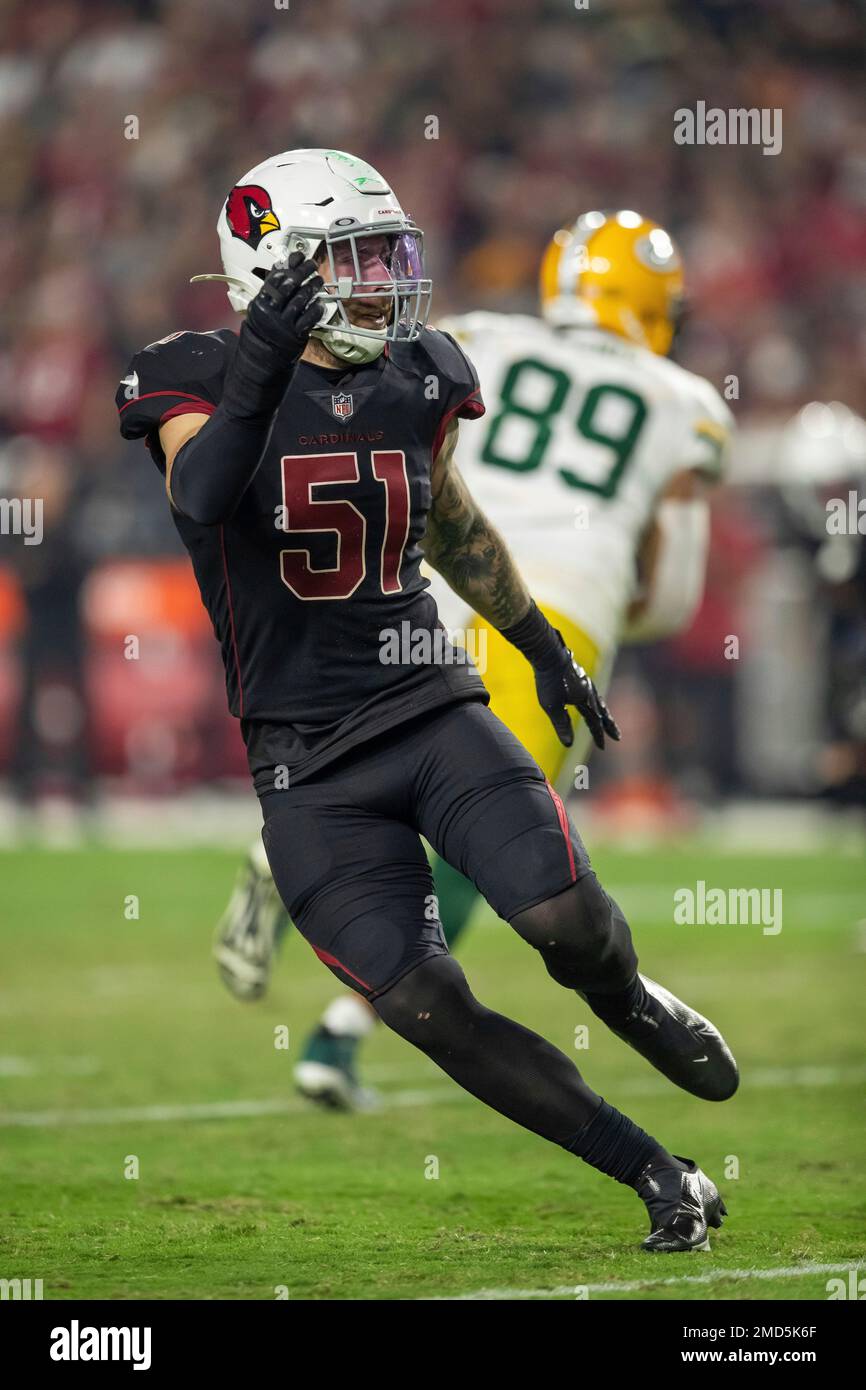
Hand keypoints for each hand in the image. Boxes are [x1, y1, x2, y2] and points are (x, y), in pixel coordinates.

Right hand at [223, 253, 324, 419]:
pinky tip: (320, 302)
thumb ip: (270, 296)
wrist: (258, 370)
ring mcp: (283, 325)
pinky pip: (308, 319)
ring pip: (300, 300)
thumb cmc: (260, 341)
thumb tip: (280, 273)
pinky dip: (315, 309)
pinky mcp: (295, 337)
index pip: (275, 279)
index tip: (298, 257)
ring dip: (312, 288)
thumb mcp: (259, 315)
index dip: (289, 266)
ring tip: (318, 280)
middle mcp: (270, 313)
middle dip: (302, 272)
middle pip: (289, 286)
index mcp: (259, 305)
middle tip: (312, 265)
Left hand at [534, 637, 620, 750]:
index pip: (595, 722)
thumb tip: (569, 745)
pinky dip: (596, 700)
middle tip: (617, 736)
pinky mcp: (580, 675)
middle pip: (602, 712)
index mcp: (585, 700)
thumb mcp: (552, 706)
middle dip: (609, 725)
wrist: (548, 653)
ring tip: (607, 718)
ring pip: (599, 701)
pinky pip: (592, 692)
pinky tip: (591, 699)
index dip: (598, 736)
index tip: (602, 747)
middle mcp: (590, 691)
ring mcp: (586, 682)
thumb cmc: (548, 680)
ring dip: (605, 712)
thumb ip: (562, 725)